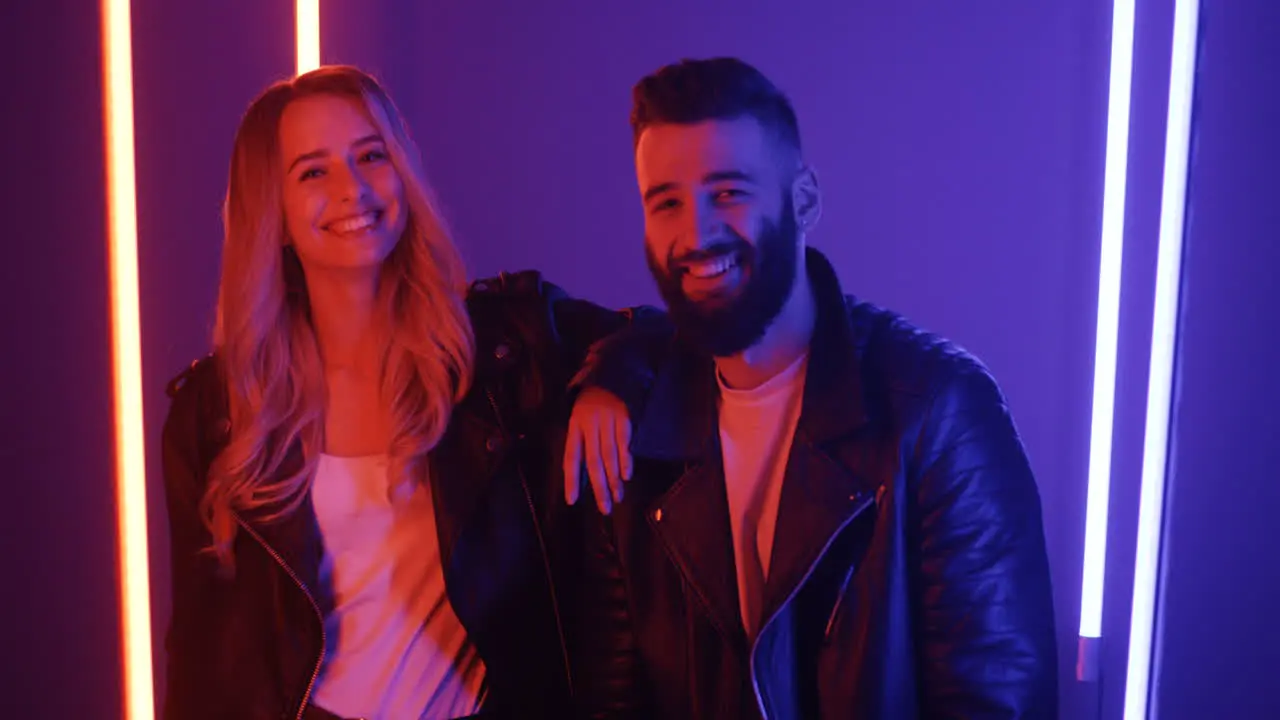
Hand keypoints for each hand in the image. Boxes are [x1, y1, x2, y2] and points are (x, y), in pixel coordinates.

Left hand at [563, 387, 632, 514]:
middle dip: (599, 487)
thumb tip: (583, 479)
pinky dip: (626, 461)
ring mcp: (607, 420)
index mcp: (574, 426)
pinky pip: (624, 443)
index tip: (572, 501)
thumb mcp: (579, 422)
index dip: (571, 480)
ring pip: (610, 455)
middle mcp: (589, 424)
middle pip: (593, 461)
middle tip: (604, 508)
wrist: (608, 377)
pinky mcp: (624, 417)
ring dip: (614, 479)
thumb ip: (581, 446)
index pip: (571, 457)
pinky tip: (626, 476)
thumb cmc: (591, 407)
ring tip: (617, 497)